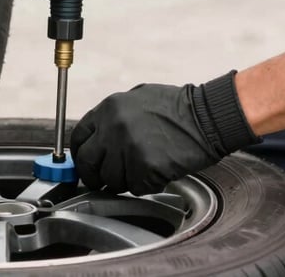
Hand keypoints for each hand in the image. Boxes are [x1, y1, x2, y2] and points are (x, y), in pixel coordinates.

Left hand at [70, 72, 259, 195]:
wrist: (205, 116)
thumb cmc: (177, 108)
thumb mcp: (138, 98)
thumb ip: (114, 116)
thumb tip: (98, 137)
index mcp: (109, 107)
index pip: (79, 137)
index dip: (80, 153)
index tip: (85, 163)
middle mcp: (113, 127)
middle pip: (88, 163)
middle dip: (96, 175)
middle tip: (105, 179)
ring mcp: (127, 148)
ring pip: (111, 179)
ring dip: (125, 179)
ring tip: (144, 166)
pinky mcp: (144, 167)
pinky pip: (135, 187)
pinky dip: (145, 184)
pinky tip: (158, 169)